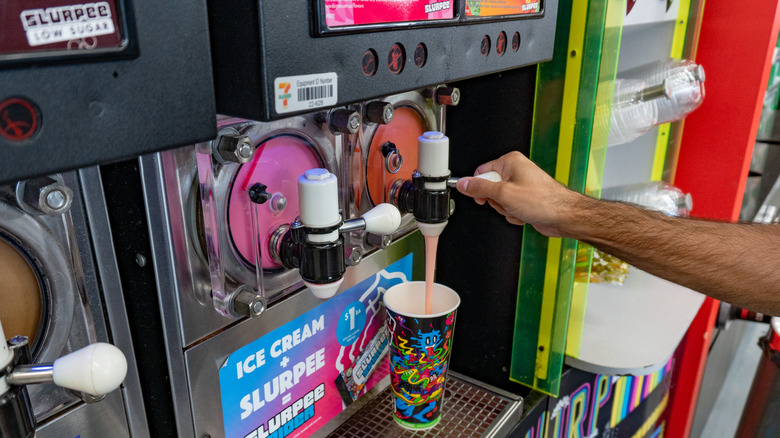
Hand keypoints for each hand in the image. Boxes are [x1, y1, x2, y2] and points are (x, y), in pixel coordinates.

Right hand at [455, 151, 580, 237]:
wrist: (563, 216)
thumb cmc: (543, 201)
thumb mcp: (504, 194)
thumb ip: (480, 188)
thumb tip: (463, 183)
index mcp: (510, 162)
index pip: (481, 172)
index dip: (479, 187)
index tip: (481, 197)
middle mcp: (516, 171)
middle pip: (489, 188)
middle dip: (496, 201)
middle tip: (507, 203)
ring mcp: (521, 186)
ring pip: (499, 201)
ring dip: (506, 210)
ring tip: (519, 209)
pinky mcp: (524, 199)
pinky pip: (509, 208)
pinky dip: (514, 214)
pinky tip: (524, 214)